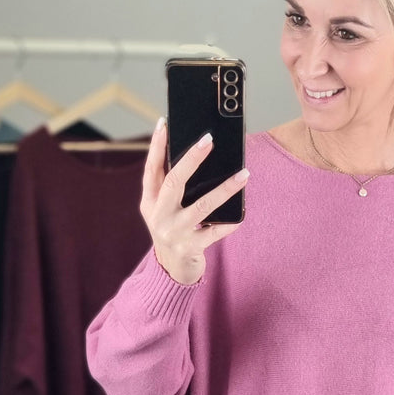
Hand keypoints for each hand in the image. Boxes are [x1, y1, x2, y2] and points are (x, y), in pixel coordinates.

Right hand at [139, 119, 249, 284]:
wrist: (172, 271)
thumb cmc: (173, 231)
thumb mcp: (164, 210)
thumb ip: (171, 188)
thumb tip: (198, 156)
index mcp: (149, 202)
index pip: (151, 169)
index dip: (155, 146)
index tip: (164, 123)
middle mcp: (158, 216)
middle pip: (174, 182)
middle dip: (191, 159)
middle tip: (208, 139)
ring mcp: (174, 233)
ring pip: (202, 206)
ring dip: (225, 189)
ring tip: (244, 175)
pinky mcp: (190, 247)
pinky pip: (216, 231)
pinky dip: (230, 222)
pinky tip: (242, 214)